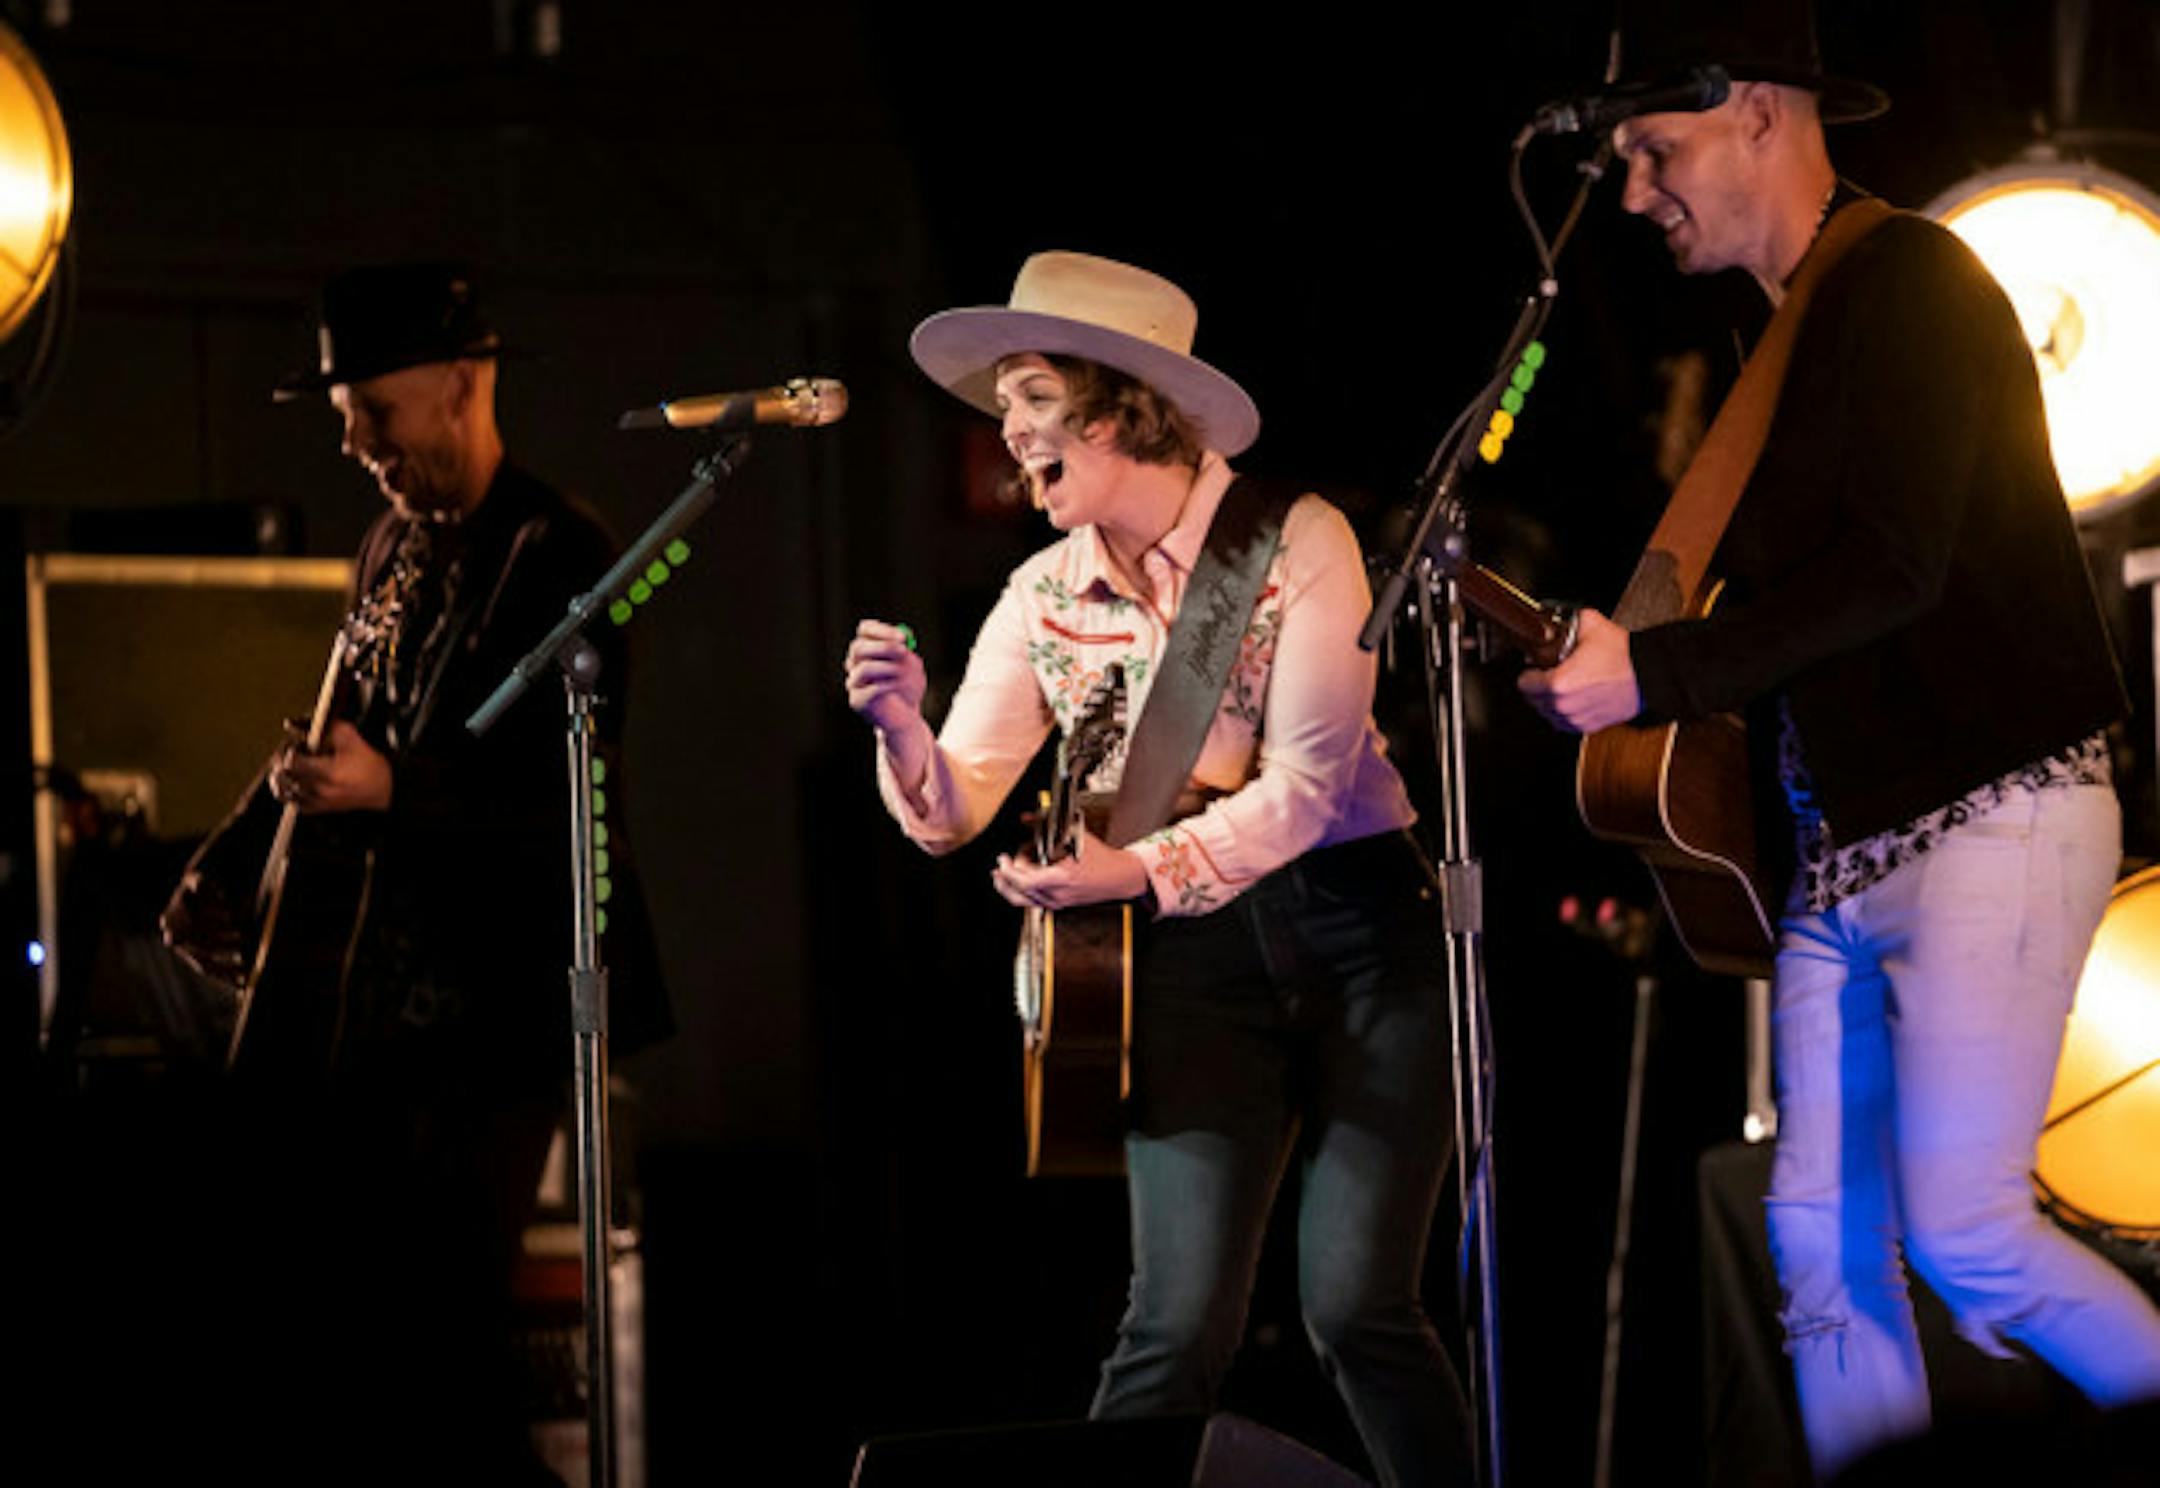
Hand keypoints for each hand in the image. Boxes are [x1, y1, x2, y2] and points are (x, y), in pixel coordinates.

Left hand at [270, 720, 392, 813]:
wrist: (385, 789)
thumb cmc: (370, 765)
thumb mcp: (352, 738)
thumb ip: (328, 726)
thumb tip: (301, 722)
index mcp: (328, 772)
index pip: (292, 761)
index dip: (289, 749)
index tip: (296, 743)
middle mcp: (320, 789)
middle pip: (283, 777)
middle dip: (281, 762)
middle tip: (287, 753)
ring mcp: (318, 801)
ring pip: (283, 793)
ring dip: (280, 778)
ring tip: (285, 768)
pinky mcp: (320, 808)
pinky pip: (294, 803)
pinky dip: (289, 793)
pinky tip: (295, 783)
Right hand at [845, 619, 927, 737]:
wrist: (906, 717)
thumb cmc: (909, 688)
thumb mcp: (913, 667)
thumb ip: (906, 656)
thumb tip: (900, 645)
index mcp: (869, 648)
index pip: (865, 630)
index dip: (882, 631)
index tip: (903, 638)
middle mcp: (856, 663)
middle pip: (858, 647)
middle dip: (883, 647)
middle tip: (903, 651)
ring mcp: (854, 682)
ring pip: (863, 668)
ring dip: (888, 669)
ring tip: (904, 677)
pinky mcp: (857, 700)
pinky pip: (870, 689)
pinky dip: (889, 687)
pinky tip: (899, 693)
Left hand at [992, 825, 1148, 910]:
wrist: (1118, 878)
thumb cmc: (1102, 858)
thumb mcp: (1076, 836)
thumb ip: (1048, 826)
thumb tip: (1027, 818)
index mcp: (1062, 878)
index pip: (1024, 881)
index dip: (1009, 871)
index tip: (1003, 859)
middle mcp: (1057, 894)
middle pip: (1018, 892)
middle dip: (1006, 875)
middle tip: (1003, 861)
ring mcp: (1057, 902)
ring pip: (1022, 900)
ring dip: (1009, 885)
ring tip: (1003, 873)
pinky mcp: (1058, 904)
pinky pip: (1031, 901)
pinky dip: (1020, 891)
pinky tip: (1017, 881)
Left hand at [1518, 608, 1642, 733]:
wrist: (1650, 674)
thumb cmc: (1624, 654)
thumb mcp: (1590, 623)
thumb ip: (1567, 621)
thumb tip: (1556, 622)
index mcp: (1558, 683)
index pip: (1524, 684)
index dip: (1529, 672)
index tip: (1536, 667)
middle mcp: (1564, 706)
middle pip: (1534, 700)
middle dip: (1539, 686)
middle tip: (1551, 673)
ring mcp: (1576, 719)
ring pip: (1549, 713)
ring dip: (1551, 701)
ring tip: (1565, 685)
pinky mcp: (1589, 727)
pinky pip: (1566, 723)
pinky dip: (1566, 712)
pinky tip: (1576, 697)